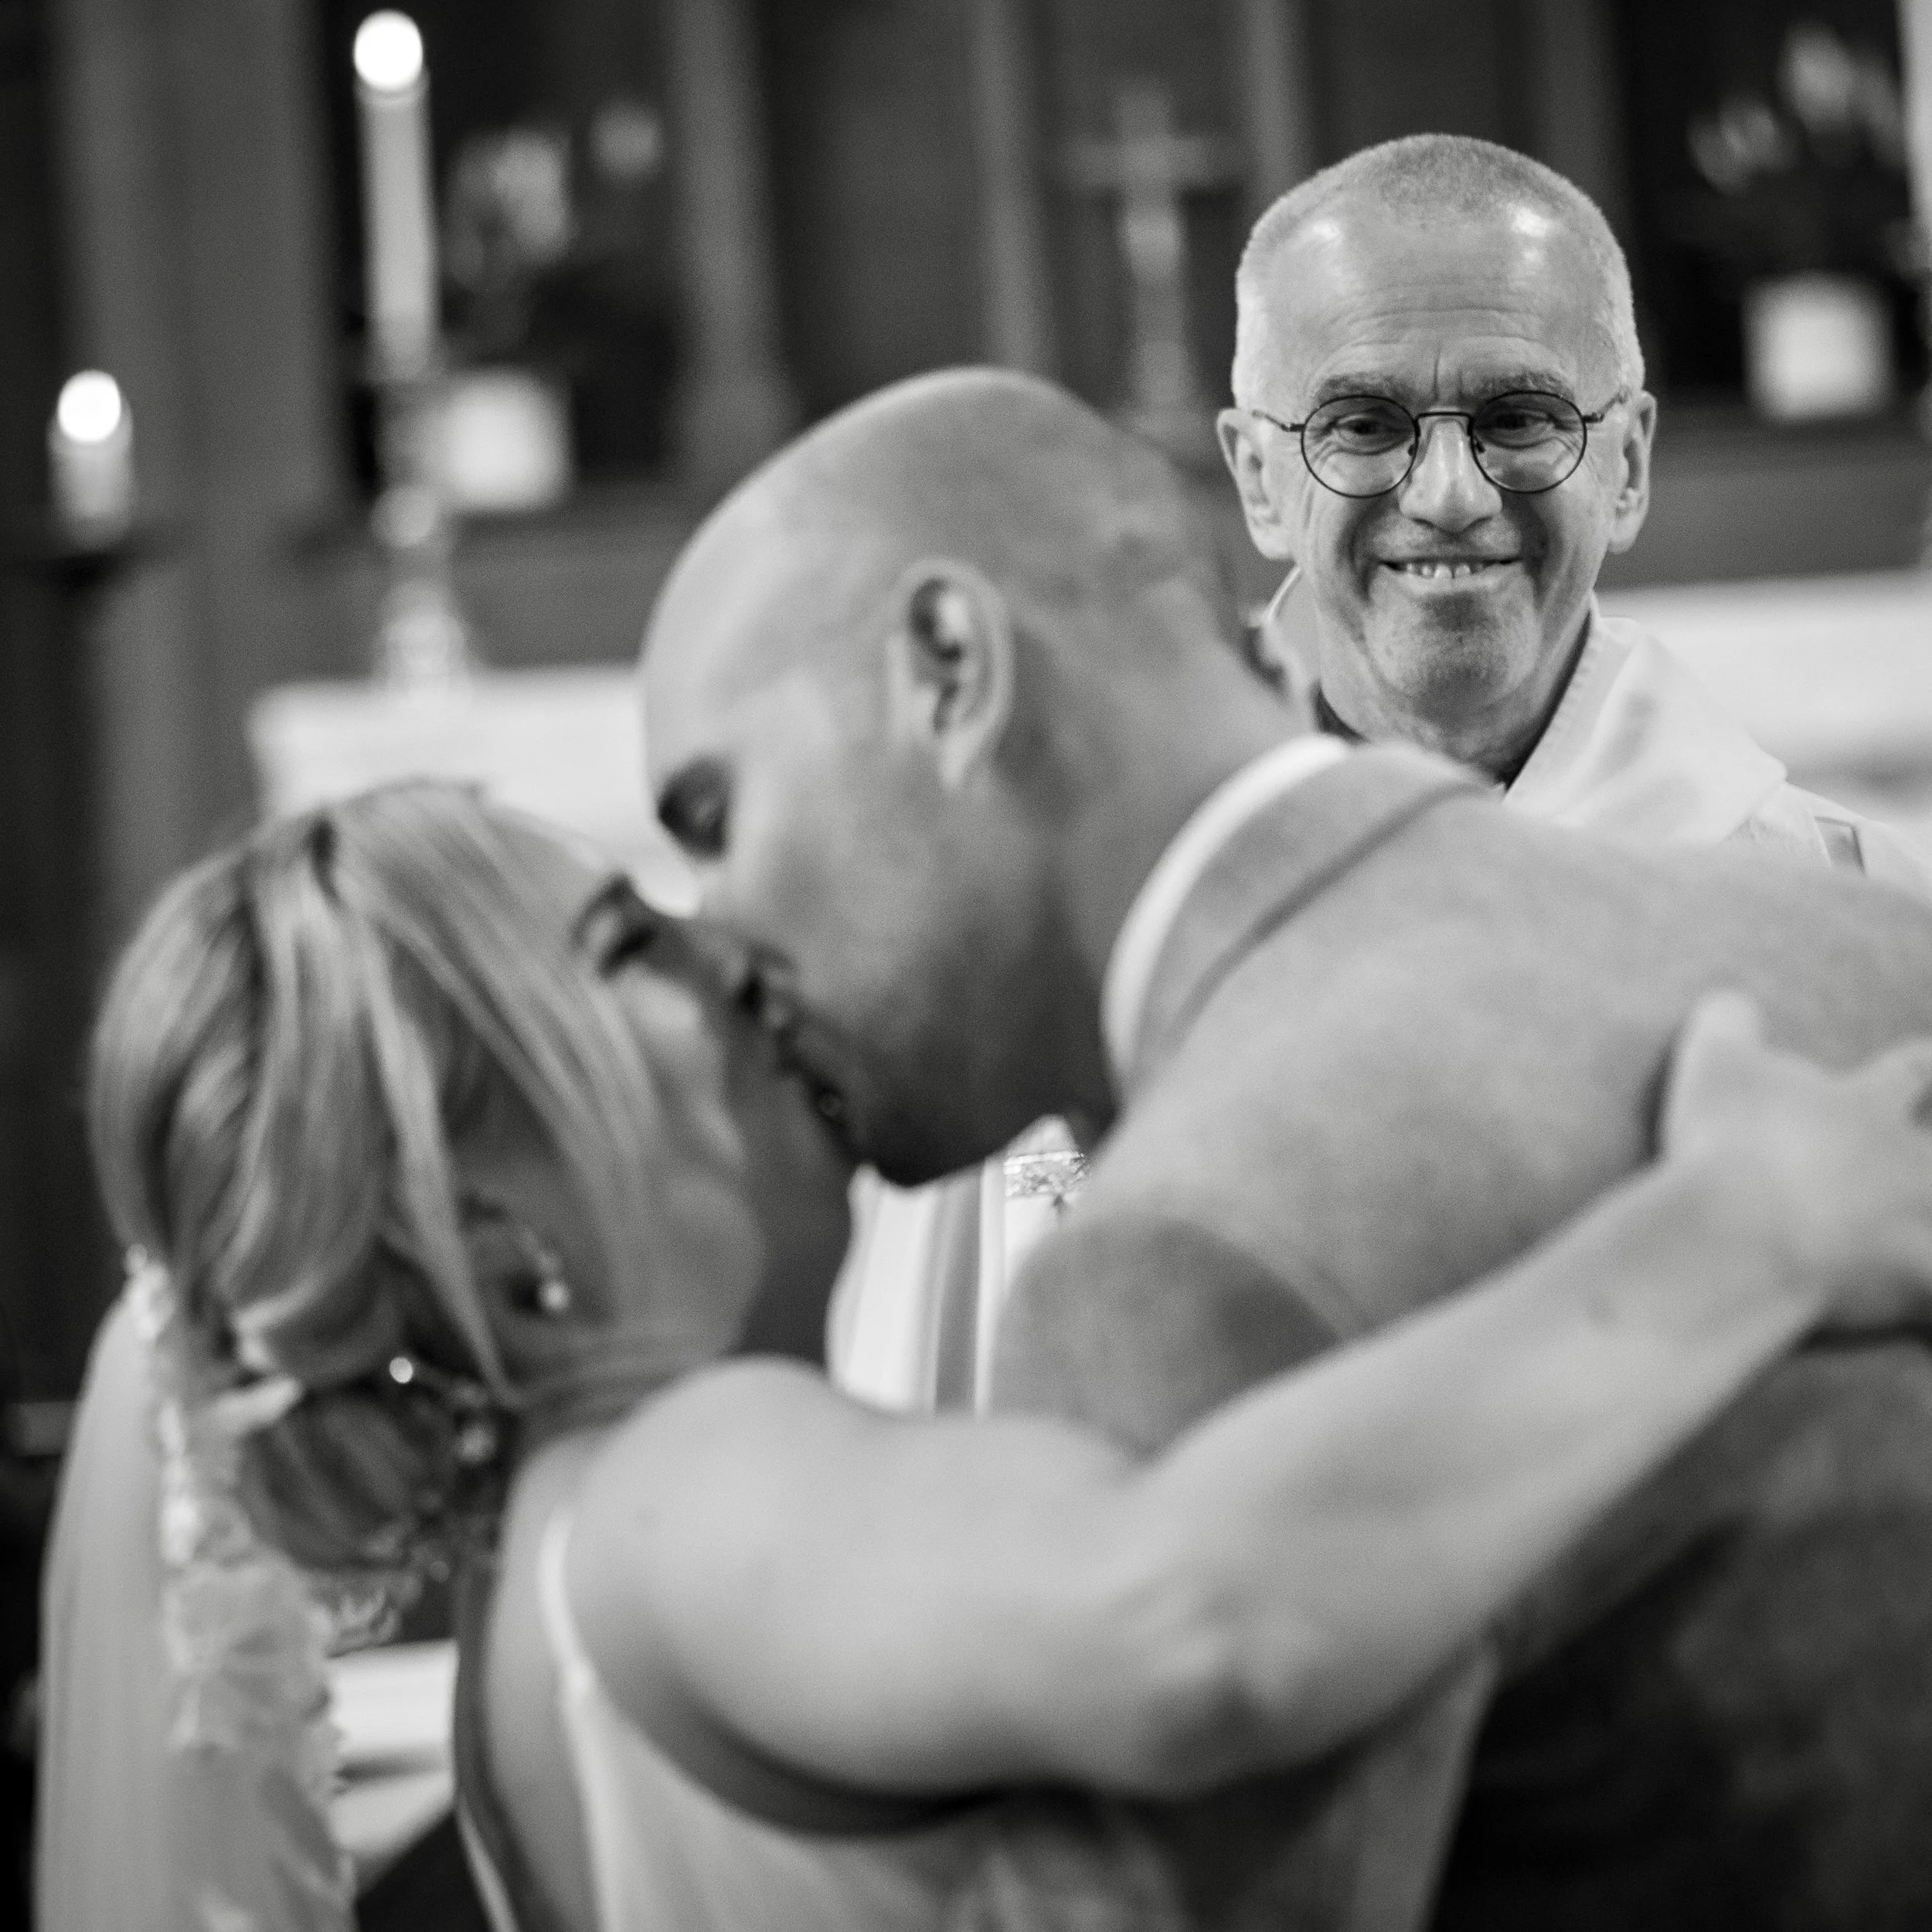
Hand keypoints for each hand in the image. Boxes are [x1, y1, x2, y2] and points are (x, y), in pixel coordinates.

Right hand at [1662, 991, 1931, 1335]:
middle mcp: (1910, 1161)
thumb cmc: (1728, 1138)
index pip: (1913, 1071)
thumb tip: (1731, 1001)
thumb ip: (1728, 1024)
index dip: (1923, 1066)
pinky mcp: (1916, 1283)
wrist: (1742, 1226)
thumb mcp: (1713, 1063)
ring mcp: (1920, 1223)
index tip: (1931, 1061)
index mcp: (1867, 1104)